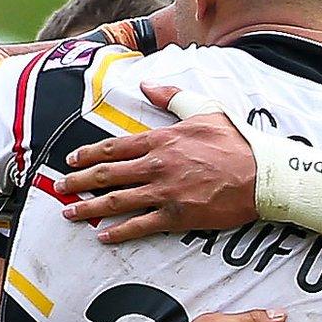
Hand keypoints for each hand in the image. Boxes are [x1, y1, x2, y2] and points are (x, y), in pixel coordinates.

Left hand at [58, 83, 256, 241]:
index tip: (71, 160)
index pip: (114, 147)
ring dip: (89, 208)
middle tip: (61, 187)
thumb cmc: (235, 141)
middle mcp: (156, 166)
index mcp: (161, 140)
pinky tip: (103, 236)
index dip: (88, 154)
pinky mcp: (176, 217)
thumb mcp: (203, 109)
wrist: (261, 174)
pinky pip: (140, 226)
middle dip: (79, 182)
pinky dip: (118, 232)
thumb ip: (171, 98)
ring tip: (70, 213)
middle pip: (107, 175)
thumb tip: (148, 86)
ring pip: (116, 201)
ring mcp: (164, 193)